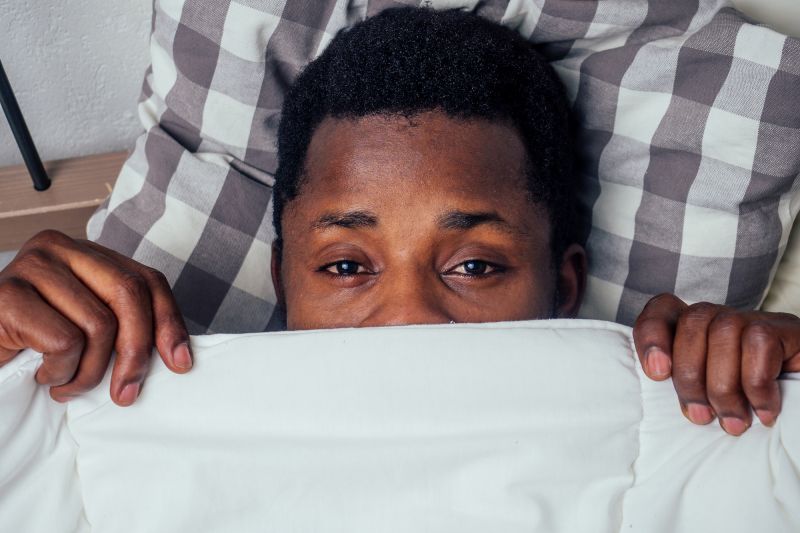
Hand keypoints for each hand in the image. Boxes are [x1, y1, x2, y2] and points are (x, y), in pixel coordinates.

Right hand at [0, 230, 190, 405]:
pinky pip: (63, 341)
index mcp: (87, 251)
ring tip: (68, 384)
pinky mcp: (6, 295)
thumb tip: (180, 356)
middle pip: (129, 295)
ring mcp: (31, 265)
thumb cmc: (33, 346)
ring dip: (89, 372)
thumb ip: (125, 325)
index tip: (180, 363)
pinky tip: (42, 376)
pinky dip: (60, 372)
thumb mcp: (88, 328)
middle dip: (136, 352)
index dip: (170, 323)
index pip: (148, 280)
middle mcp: (60, 247)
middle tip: (126, 393)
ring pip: (98, 324)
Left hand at [633, 293, 799, 434]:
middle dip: (690, 375)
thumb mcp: (704, 398)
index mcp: (696, 331)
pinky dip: (757, 384)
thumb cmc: (744, 408)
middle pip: (692, 321)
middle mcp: (722, 318)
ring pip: (724, 332)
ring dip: (724, 386)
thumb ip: (682, 387)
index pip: (662, 308)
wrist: (797, 404)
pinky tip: (764, 411)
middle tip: (700, 416)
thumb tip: (657, 395)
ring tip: (734, 421)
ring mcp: (754, 320)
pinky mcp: (786, 329)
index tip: (657, 374)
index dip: (651, 335)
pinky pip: (760, 344)